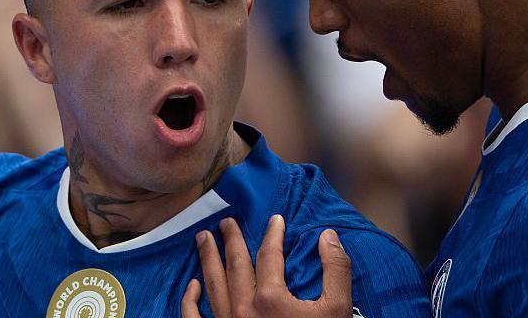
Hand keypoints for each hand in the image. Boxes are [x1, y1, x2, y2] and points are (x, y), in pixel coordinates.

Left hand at [180, 215, 352, 317]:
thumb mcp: (337, 311)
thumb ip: (336, 271)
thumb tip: (329, 237)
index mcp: (271, 298)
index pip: (269, 254)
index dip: (273, 234)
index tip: (275, 219)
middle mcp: (243, 309)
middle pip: (235, 264)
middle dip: (230, 239)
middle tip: (225, 221)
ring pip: (213, 285)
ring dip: (207, 259)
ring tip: (202, 238)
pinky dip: (190, 301)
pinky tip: (192, 285)